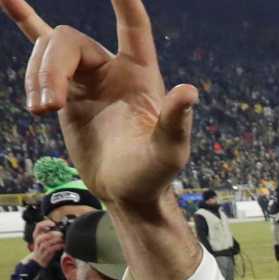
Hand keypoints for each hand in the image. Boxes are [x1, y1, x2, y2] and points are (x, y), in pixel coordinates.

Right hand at [3, 0, 197, 207]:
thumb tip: (188, 91)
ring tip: (40, 111)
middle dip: (49, 69)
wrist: (127, 190)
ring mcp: (87, 77)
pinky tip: (7, 0)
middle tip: (46, 109)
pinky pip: (41, 50)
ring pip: (48, 50)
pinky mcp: (65, 91)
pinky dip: (26, 22)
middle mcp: (114, 68)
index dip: (125, 1)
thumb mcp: (169, 151)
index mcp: (141, 73)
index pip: (133, 26)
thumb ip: (176, 122)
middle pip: (68, 41)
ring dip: (36, 77)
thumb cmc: (154, 172)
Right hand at [30, 219, 62, 266]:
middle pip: (43, 235)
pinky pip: (50, 249)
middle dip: (53, 234)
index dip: (45, 223)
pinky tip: (62, 245)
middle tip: (61, 234)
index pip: (38, 226)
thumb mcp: (44, 238)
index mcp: (37, 234)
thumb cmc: (44, 247)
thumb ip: (50, 233)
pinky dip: (57, 246)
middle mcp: (37, 240)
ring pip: (46, 242)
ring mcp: (40, 248)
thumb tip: (61, 228)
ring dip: (56, 240)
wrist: (38, 260)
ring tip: (62, 239)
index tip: (53, 224)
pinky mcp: (44, 254)